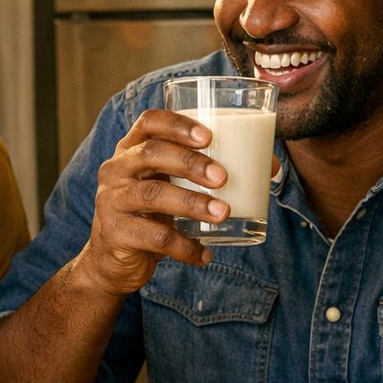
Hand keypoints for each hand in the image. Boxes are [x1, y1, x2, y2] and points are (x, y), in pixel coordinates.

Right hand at [80, 109, 232, 295]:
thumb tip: (269, 166)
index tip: (209, 136)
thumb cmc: (154, 214)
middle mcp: (117, 169)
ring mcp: (112, 201)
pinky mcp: (116, 234)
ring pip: (154, 196)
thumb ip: (207, 174)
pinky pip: (155, 238)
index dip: (178, 124)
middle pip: (152, 154)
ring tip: (223, 214)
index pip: (149, 122)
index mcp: (132, 149)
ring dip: (193, 204)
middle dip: (191, 163)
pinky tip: (204, 254)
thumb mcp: (174, 187)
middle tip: (223, 178)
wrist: (113, 260)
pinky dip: (185, 247)